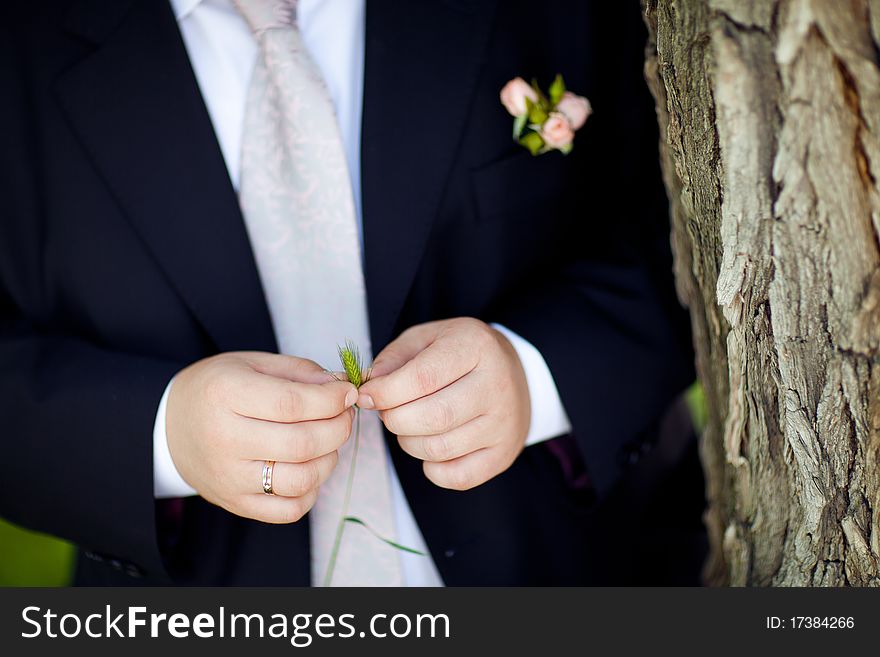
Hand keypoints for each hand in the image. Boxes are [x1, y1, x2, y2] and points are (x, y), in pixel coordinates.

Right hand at [166, 352, 356, 522]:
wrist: (172, 426)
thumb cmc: (218, 389)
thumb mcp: (253, 363)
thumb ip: (300, 372)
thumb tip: (341, 387)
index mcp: (225, 394)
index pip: (293, 404)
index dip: (331, 400)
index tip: (347, 393)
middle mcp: (223, 439)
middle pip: (302, 443)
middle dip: (338, 427)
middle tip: (344, 415)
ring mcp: (228, 477)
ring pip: (300, 479)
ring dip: (329, 459)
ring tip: (328, 441)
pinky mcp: (235, 503)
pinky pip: (289, 510)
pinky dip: (311, 491)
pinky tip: (309, 468)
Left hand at [358, 318, 529, 489]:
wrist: (515, 372)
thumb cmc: (461, 355)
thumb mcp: (427, 339)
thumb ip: (393, 359)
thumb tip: (369, 388)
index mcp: (475, 347)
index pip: (423, 377)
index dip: (385, 392)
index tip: (366, 396)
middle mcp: (496, 385)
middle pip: (433, 417)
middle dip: (395, 419)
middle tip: (389, 411)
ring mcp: (503, 423)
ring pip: (440, 449)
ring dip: (409, 442)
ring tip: (410, 426)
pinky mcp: (503, 454)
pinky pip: (457, 477)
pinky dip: (432, 468)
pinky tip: (431, 445)